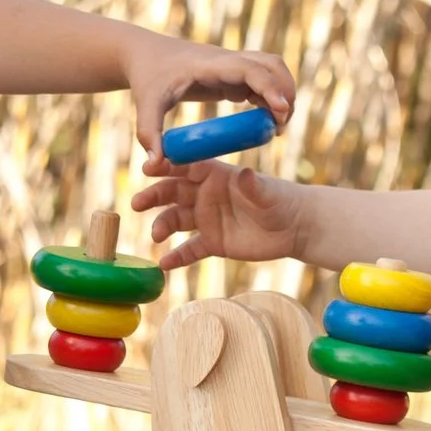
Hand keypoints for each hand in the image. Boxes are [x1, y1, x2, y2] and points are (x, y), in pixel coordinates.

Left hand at [124, 36, 294, 153]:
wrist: (146, 55)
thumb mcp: (146, 106)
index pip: (250, 69)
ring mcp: (232, 65)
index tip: (281, 111)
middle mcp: (227, 61)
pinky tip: (267, 122)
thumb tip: (154, 165)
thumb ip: (149, 134)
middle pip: (272, 64)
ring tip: (276, 127)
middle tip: (281, 126)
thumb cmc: (147, 78)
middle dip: (285, 91)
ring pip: (272, 69)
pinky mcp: (233, 74)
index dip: (270, 87)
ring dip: (283, 94)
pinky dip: (271, 98)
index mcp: (210, 65)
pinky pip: (262, 81)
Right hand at [130, 161, 309, 269]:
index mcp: (215, 175)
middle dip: (154, 196)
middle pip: (173, 193)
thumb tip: (246, 174)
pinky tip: (164, 265)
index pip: (185, 166)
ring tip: (157, 236)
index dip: (167, 165)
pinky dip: (177, 258)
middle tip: (137, 203)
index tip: (148, 166)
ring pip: (176, 220)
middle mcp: (205, 195)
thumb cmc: (281, 201)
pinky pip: (190, 250)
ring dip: (163, 226)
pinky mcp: (212, 242)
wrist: (293, 228)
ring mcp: (206, 219)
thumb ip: (253, 186)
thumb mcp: (267, 193)